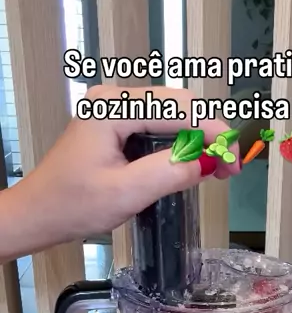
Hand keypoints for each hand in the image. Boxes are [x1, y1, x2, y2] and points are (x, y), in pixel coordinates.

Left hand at [0, 86, 240, 261]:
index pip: (180, 110)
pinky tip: (190, 163)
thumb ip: (171, 171)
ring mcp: (113, 108)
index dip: (214, 135)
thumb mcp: (127, 192)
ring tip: (214, 169)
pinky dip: (179, 142)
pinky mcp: (114, 123)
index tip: (234, 165)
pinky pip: (157, 124)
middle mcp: (114, 98)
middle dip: (209, 135)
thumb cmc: (73, 205)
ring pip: (172, 114)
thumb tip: (211, 160)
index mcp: (114, 107)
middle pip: (179, 105)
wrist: (37, 214)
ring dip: (197, 138)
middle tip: (228, 170)